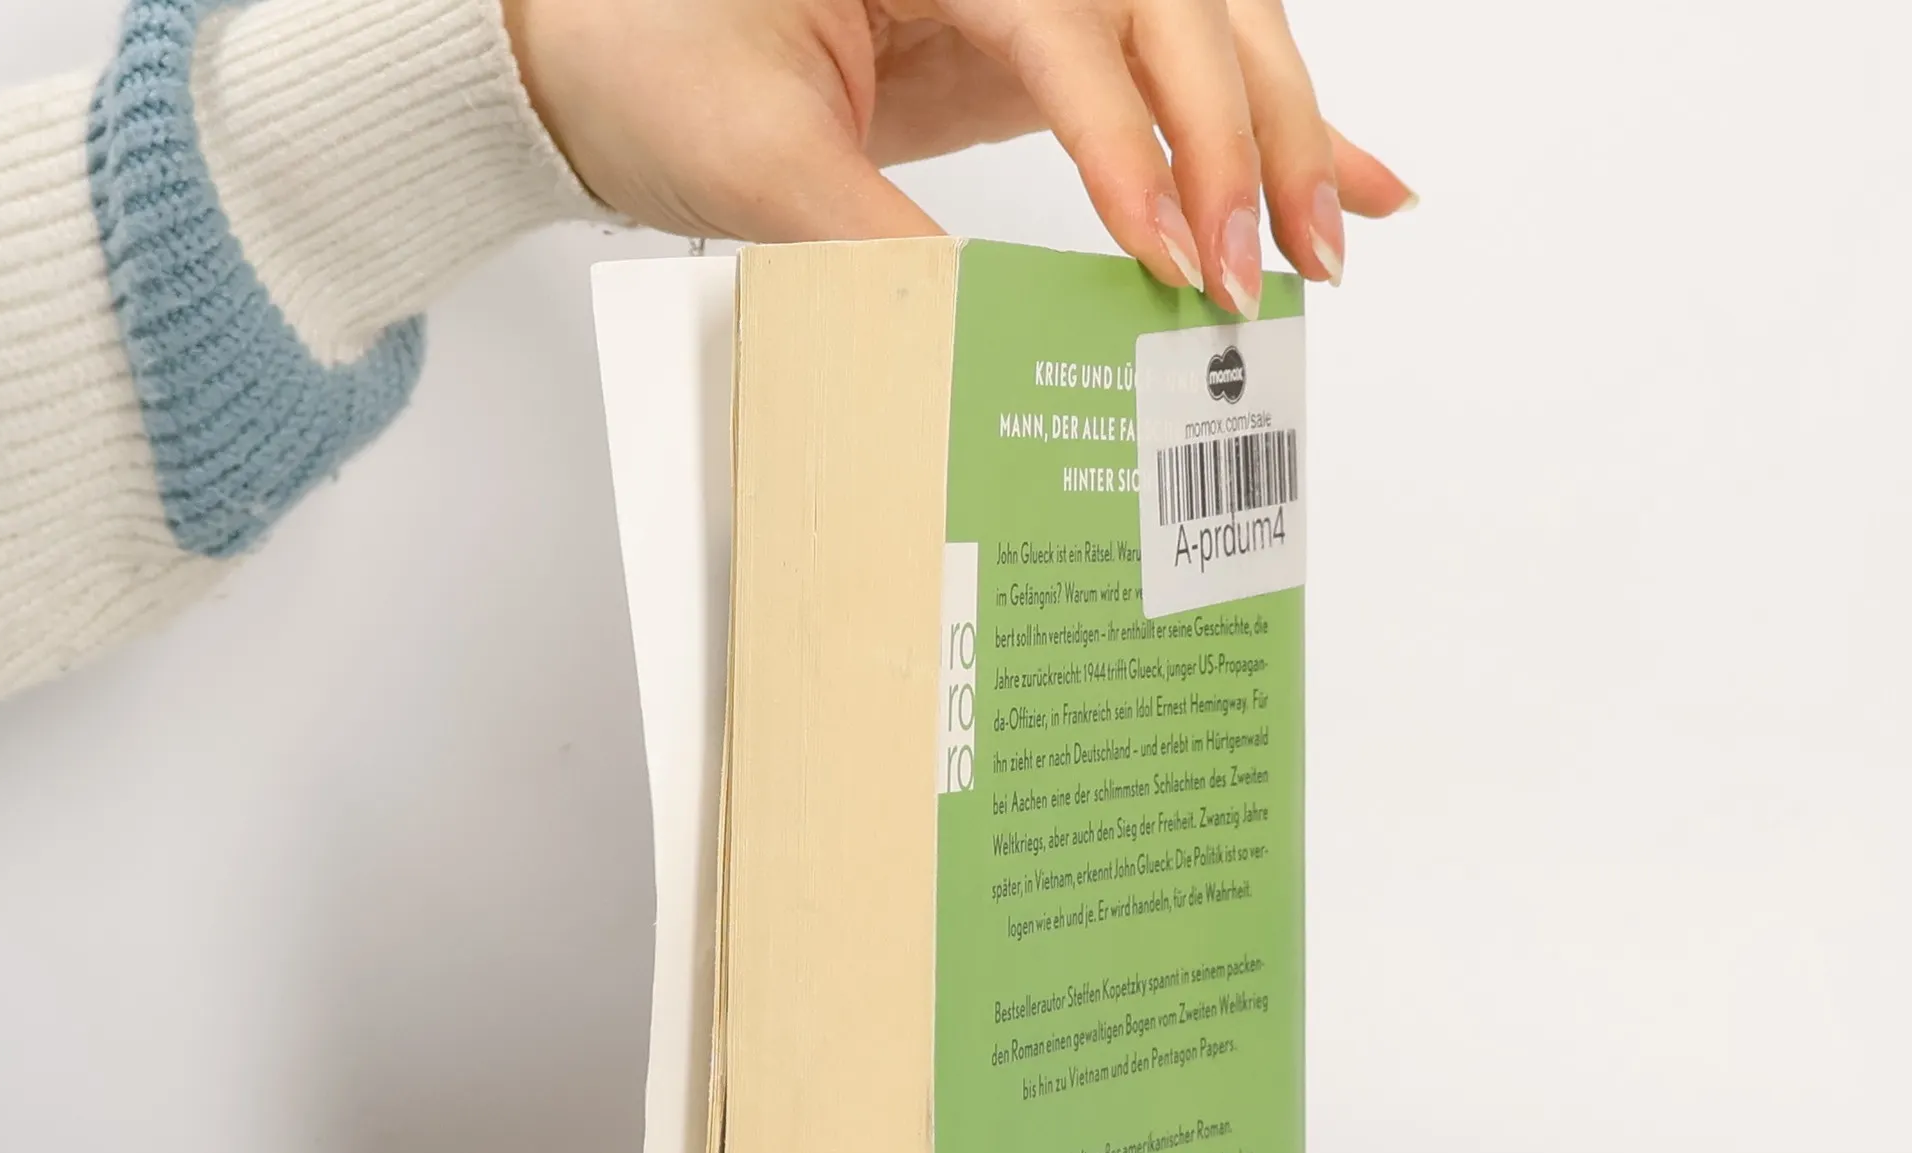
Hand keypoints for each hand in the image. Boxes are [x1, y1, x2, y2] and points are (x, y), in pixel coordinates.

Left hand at [502, 0, 1413, 310]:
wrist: (580, 36)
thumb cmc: (640, 56)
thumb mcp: (751, 162)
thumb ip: (882, 246)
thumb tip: (996, 342)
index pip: (1077, 29)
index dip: (1139, 146)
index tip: (1177, 259)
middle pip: (1179, 1)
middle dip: (1250, 132)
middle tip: (1282, 262)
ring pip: (1202, 16)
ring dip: (1283, 119)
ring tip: (1334, 233)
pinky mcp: (1033, 33)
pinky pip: (1162, 62)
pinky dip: (1251, 115)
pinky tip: (1347, 170)